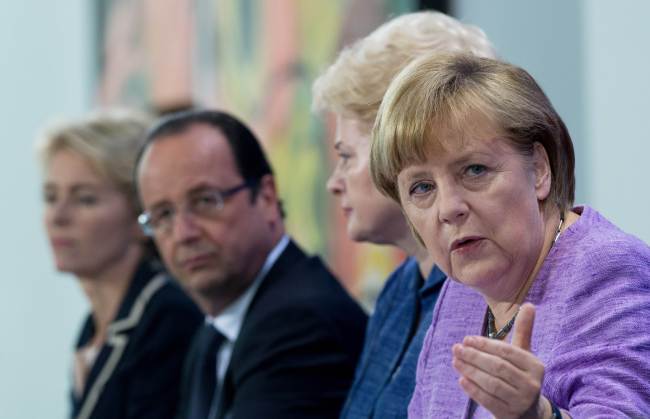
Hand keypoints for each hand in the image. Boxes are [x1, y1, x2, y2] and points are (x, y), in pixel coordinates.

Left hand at [452, 303, 550, 418]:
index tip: (466, 339)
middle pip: (498, 367)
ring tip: (455, 361)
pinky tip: (461, 379)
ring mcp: (521, 401)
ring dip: (470, 371)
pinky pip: (488, 400)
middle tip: (456, 348)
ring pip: (492, 384)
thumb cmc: (521, 375)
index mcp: (535, 366)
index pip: (507, 352)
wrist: (529, 412)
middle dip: (474, 356)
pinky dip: (473, 390)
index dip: (485, 344)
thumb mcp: (525, 354)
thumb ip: (524, 331)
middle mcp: (531, 384)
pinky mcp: (509, 415)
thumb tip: (528, 304)